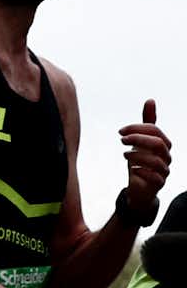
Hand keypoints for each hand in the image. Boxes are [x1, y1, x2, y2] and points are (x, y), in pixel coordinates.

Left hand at [121, 98, 169, 222]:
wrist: (140, 186)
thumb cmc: (141, 160)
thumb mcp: (141, 140)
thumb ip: (146, 122)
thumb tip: (151, 100)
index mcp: (163, 143)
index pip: (155, 130)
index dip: (137, 128)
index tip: (120, 131)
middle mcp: (166, 156)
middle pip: (158, 143)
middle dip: (138, 139)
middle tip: (121, 140)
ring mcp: (164, 170)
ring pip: (156, 161)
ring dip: (137, 155)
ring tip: (124, 154)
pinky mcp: (158, 183)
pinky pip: (155, 177)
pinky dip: (142, 171)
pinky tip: (133, 168)